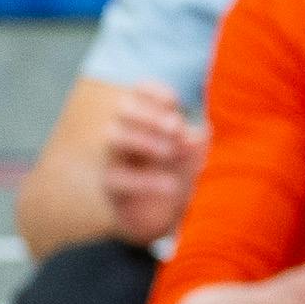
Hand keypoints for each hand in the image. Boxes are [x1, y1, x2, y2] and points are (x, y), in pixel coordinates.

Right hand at [97, 86, 202, 247]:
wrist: (164, 213)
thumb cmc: (181, 170)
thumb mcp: (194, 152)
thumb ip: (193, 141)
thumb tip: (193, 137)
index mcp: (146, 115)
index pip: (140, 90)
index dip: (154, 92)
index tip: (175, 103)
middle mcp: (126, 130)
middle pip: (123, 107)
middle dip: (150, 113)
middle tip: (175, 126)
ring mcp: (113, 156)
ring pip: (113, 136)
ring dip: (144, 139)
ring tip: (171, 152)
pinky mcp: (110, 184)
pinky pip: (117, 178)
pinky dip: (146, 181)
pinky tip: (171, 185)